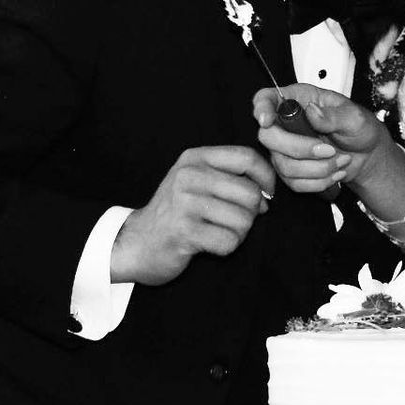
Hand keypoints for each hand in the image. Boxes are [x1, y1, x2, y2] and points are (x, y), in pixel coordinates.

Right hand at [111, 146, 274, 285]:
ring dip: (238, 233)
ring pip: (243, 219)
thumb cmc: (175, 213)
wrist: (137, 242)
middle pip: (249, 192)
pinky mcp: (184, 231)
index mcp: (195, 158)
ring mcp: (184, 202)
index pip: (246, 156)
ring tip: (217, 232)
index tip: (266, 195)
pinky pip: (229, 241)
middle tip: (233, 221)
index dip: (266, 177)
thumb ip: (230, 177)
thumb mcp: (197, 182)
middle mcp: (189, 175)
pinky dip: (226, 247)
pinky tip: (209, 244)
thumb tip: (267, 193)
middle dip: (251, 214)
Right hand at [251, 84, 391, 194]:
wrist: (367, 155)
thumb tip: (312, 111)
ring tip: (340, 160)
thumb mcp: (355, 118)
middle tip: (329, 150)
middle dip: (299, 149)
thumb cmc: (360, 129)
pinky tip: (334, 172)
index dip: (261, 108)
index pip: (266, 98)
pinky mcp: (292, 170)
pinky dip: (318, 181)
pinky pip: (293, 182)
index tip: (267, 120)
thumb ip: (334, 115)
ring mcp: (286, 149)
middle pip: (268, 137)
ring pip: (283, 164)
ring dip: (317, 168)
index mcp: (299, 100)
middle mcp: (288, 123)